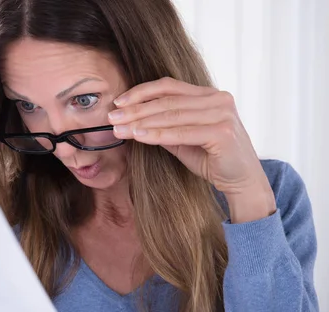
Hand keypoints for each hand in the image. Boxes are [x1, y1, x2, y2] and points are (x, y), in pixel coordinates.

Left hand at [108, 77, 275, 222]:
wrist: (243, 181)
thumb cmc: (213, 159)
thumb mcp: (184, 139)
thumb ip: (164, 126)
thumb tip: (132, 120)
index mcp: (210, 95)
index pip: (170, 86)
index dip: (141, 92)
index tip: (118, 102)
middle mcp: (218, 99)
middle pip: (167, 100)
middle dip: (135, 109)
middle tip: (111, 117)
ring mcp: (222, 114)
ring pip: (172, 115)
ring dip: (141, 121)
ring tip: (119, 128)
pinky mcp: (222, 132)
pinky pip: (181, 132)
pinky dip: (157, 134)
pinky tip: (138, 135)